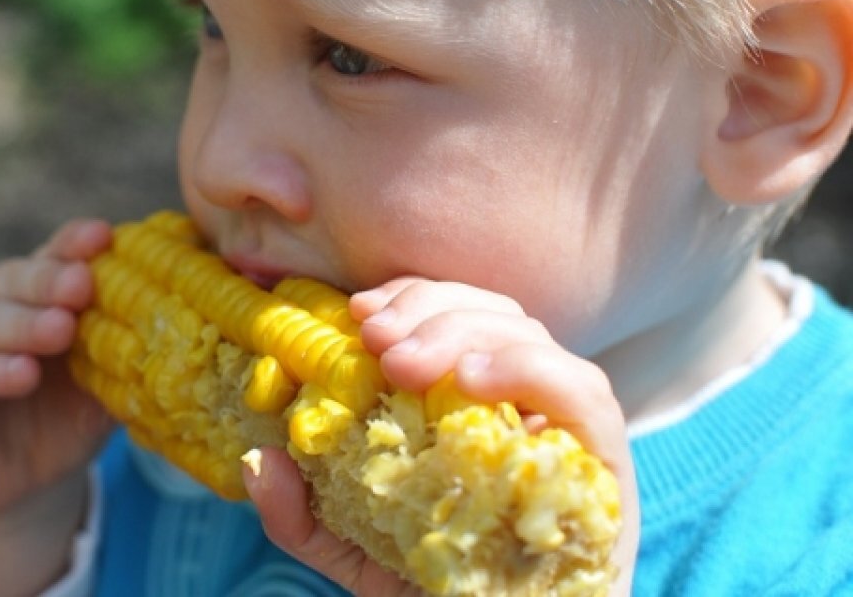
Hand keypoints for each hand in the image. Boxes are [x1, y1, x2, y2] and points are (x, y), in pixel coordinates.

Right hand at [0, 218, 115, 517]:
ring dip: (21, 324)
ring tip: (60, 330)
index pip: (52, 256)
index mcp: (29, 289)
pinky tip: (20, 374)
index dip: (73, 245)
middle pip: (13, 280)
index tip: (103, 237)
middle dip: (49, 281)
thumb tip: (180, 313)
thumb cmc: (66, 417)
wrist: (21, 484)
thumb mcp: (103, 379)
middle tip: (83, 284)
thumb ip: (126, 346)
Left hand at [245, 277, 638, 596]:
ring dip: (463, 330)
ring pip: (531, 336)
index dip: (410, 297)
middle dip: (428, 309)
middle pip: (490, 313)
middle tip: (374, 338)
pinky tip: (474, 379)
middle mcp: (525, 402)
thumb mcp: (357, 552)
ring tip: (404, 362)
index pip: (453, 313)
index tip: (358, 311)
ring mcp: (568, 428)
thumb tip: (260, 462)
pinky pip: (584, 393)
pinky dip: (530, 369)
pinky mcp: (604, 463)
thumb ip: (305, 515)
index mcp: (474, 402)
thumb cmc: (437, 593)